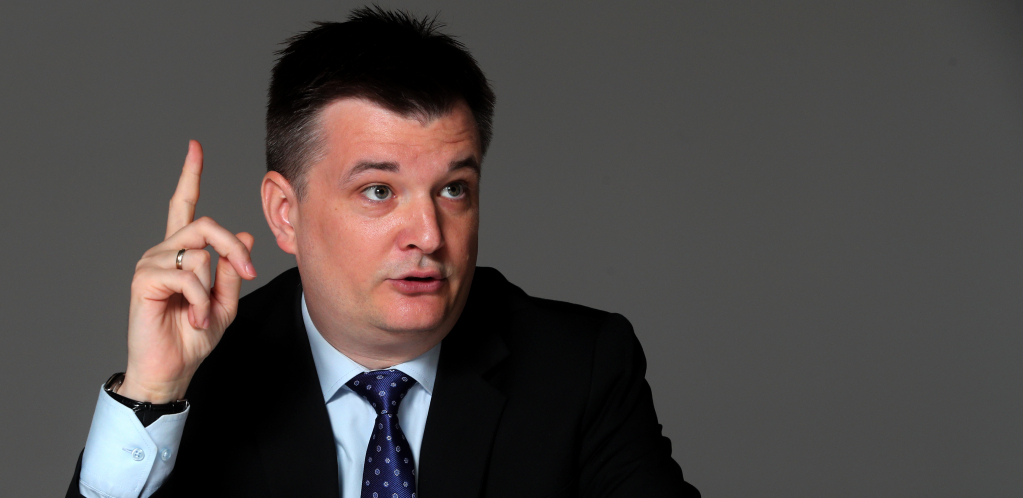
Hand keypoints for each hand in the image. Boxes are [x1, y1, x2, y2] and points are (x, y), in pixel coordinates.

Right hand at [119, 140, 256, 402]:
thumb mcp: (225, 303)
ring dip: (212, 289)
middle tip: (246, 273)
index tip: (194, 148)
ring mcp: (150, 263)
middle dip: (233, 249)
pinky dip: (199, 301)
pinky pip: (187, 276)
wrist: (171, 369)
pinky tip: (192, 318)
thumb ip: (232, 271)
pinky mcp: (144, 279)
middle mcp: (162, 251)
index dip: (189, 176)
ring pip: (200, 253)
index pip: (182, 206)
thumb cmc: (194, 338)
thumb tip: (246, 237)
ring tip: (202, 315)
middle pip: (206, 225)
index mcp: (180, 252)